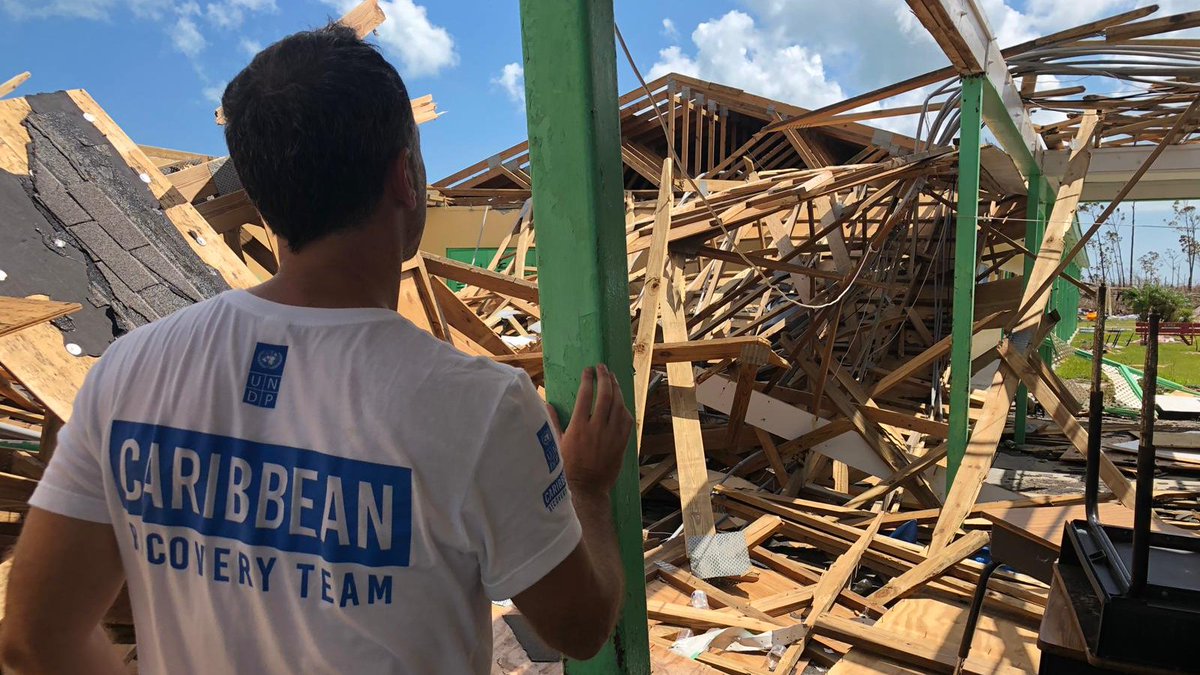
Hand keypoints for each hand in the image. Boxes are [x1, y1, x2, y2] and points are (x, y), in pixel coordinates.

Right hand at [546, 365, 632, 495]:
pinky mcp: (622, 443)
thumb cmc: (568, 468)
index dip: (588, 379)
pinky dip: (624, 408)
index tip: (588, 370)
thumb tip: (547, 404)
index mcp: (579, 427)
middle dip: (604, 378)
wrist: (587, 489)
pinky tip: (620, 402)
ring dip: (616, 389)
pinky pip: (627, 420)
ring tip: (612, 378)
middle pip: (605, 396)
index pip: (585, 395)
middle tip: (602, 368)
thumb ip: (553, 422)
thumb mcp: (556, 445)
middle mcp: (597, 429)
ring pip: (618, 405)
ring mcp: (612, 435)